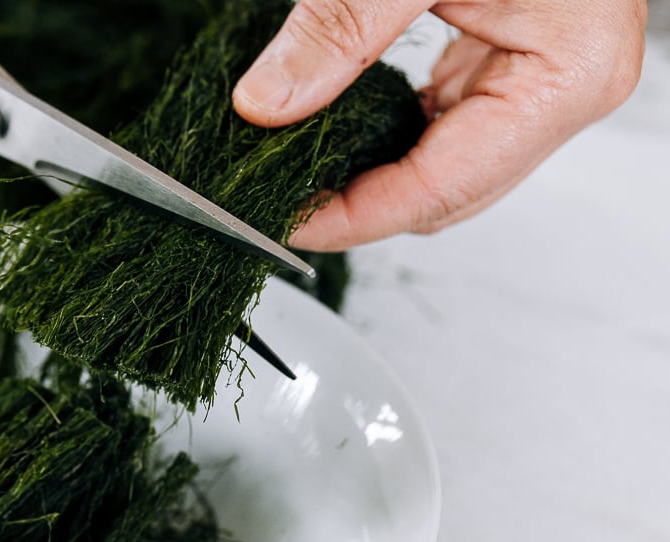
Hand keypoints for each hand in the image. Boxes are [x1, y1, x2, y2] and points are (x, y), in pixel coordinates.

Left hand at [233, 0, 647, 250]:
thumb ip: (339, 31)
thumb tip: (266, 102)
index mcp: (563, 78)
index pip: (438, 191)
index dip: (352, 218)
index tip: (281, 221)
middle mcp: (564, 92)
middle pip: (444, 197)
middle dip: (358, 206)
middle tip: (276, 198)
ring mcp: (543, 80)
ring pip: (444, 170)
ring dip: (371, 176)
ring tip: (298, 169)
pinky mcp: (516, 61)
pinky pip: (446, 126)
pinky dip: (390, 135)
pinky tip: (337, 130)